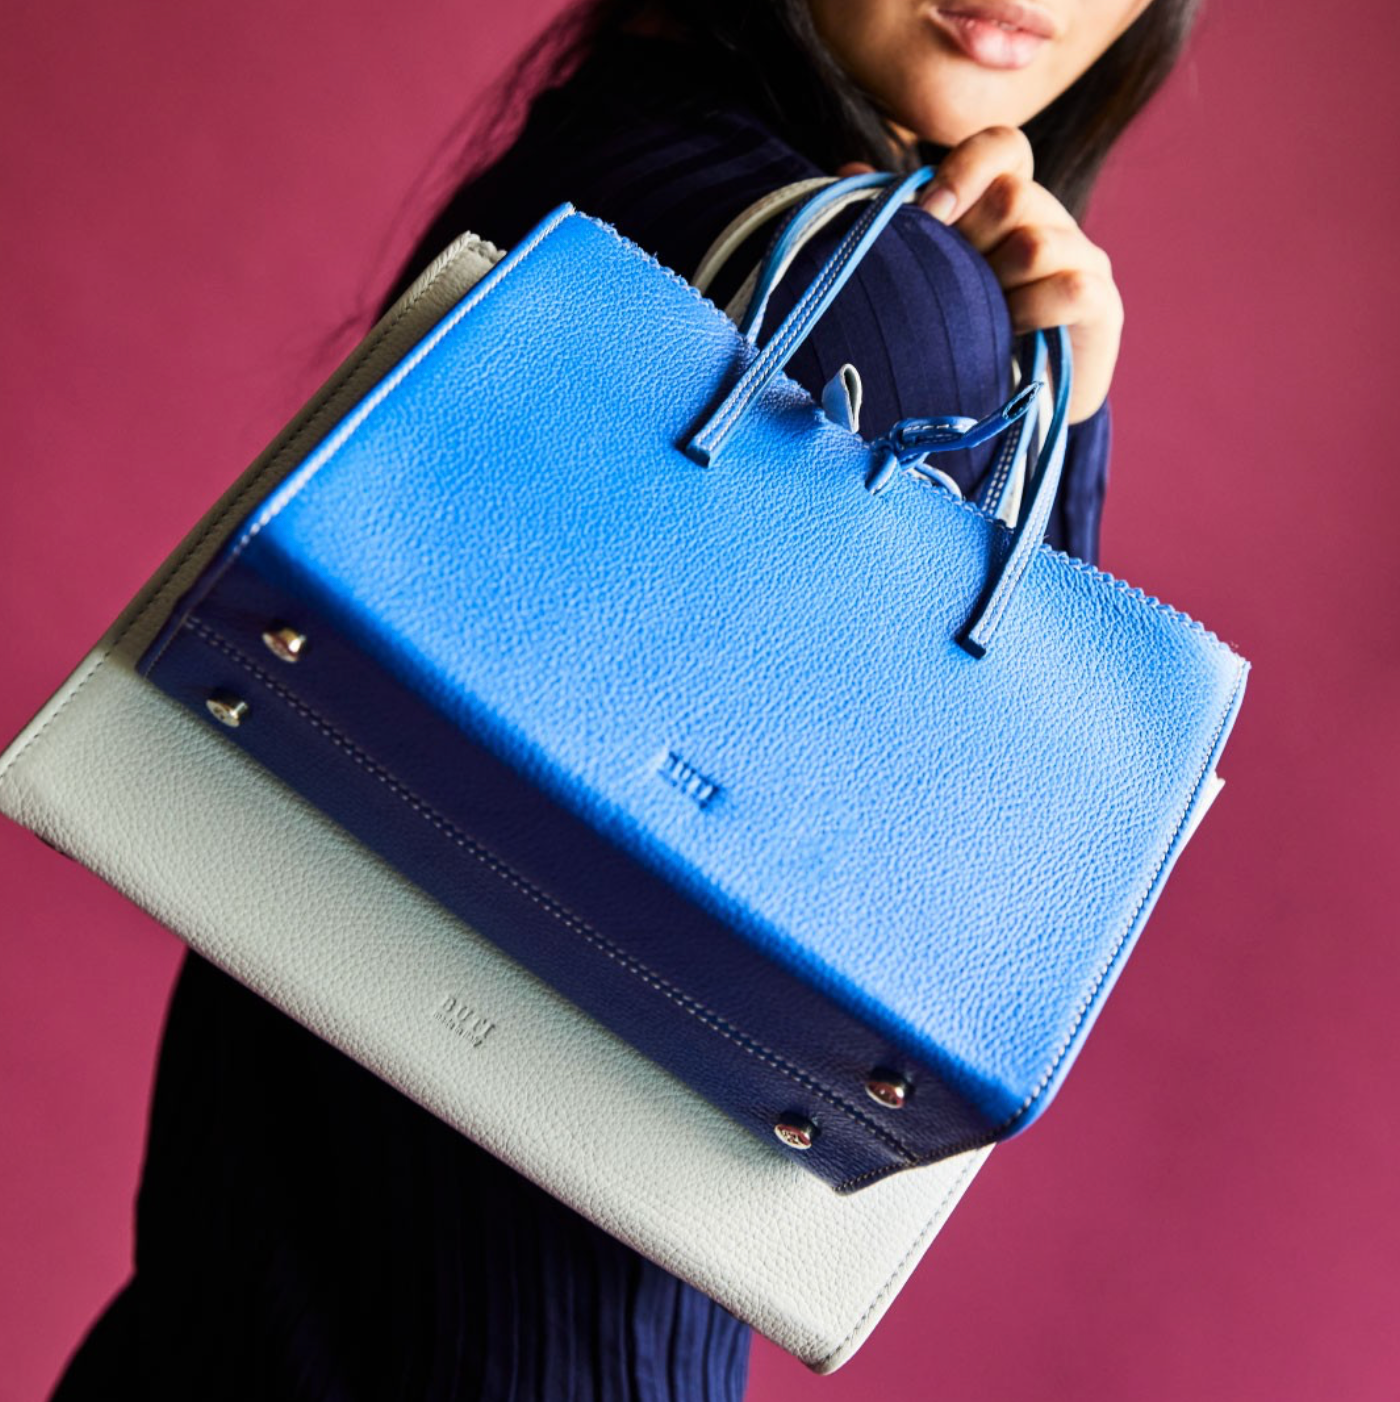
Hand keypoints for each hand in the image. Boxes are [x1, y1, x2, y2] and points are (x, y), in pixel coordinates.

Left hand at [839, 126, 1120, 423]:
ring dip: (997, 288)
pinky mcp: (1101, 302)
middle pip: (1013, 197)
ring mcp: (1082, 257)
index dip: (965, 168)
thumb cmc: (961, 336)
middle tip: (954, 291)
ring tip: (983, 320)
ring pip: (1035, 244)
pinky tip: (1011, 336)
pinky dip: (1032, 313)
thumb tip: (848, 173)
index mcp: (1007, 201)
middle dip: (971, 247)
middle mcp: (1049, 219)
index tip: (925, 214)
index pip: (1003, 146)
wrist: (1009, 408)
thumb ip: (894, 224)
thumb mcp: (926, 276)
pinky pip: (1071, 289)